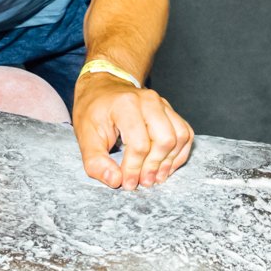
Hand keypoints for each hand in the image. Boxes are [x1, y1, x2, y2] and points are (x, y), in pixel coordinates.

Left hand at [72, 73, 193, 190]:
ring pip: (180, 136)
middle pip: (165, 139)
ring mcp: (162, 104)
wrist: (103, 88)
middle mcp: (149, 101)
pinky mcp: (170, 111)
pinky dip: (179, 153)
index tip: (127, 183)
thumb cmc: (93, 111)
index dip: (134, 169)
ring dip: (170, 161)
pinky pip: (185, 133)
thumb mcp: (85, 136)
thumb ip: (96, 161)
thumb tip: (115, 180)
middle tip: (143, 182)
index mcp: (126, 104)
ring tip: (155, 177)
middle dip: (154, 166)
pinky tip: (165, 166)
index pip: (139, 144)